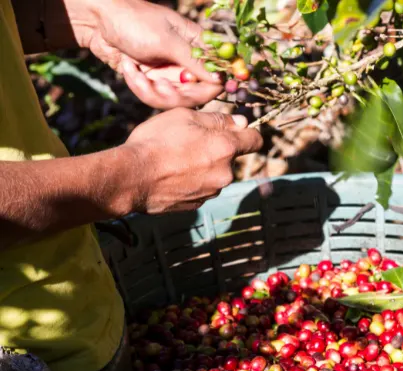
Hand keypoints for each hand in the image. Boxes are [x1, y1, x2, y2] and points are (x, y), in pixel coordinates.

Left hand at [79, 0, 223, 108]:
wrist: (96, 21)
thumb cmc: (135, 21)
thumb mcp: (167, 41)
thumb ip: (195, 61)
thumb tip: (222, 80)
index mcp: (197, 46)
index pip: (216, 76)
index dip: (208, 87)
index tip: (190, 90)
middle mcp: (187, 62)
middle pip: (195, 94)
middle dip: (173, 93)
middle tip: (156, 85)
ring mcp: (169, 73)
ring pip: (172, 100)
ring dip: (150, 90)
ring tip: (132, 70)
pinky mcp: (153, 81)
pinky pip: (153, 97)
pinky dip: (138, 86)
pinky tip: (126, 67)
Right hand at [122, 109, 262, 213]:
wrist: (131, 178)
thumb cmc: (156, 141)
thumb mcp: (185, 117)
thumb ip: (218, 119)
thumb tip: (241, 122)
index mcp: (226, 148)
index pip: (255, 140)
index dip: (247, 132)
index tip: (236, 129)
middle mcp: (225, 173)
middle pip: (231, 157)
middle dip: (217, 149)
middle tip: (190, 141)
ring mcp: (211, 191)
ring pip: (216, 173)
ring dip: (204, 166)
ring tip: (175, 159)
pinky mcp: (196, 204)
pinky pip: (201, 188)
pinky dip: (192, 180)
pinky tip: (171, 175)